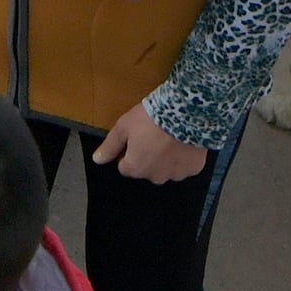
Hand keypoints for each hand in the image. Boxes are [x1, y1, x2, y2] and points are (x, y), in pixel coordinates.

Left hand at [92, 106, 208, 183]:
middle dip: (148, 156)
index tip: (135, 137)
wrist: (184, 113)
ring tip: (169, 137)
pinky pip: (185, 166)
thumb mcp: (123, 127)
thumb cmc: (151, 119)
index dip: (128, 151)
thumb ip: (110, 147)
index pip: (125, 166)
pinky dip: (183, 157)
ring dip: (166, 158)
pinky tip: (184, 142)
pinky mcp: (193, 169)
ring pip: (166, 169)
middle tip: (153, 135)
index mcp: (135, 168)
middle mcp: (154, 177)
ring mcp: (175, 174)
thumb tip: (97, 160)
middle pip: (146, 169)